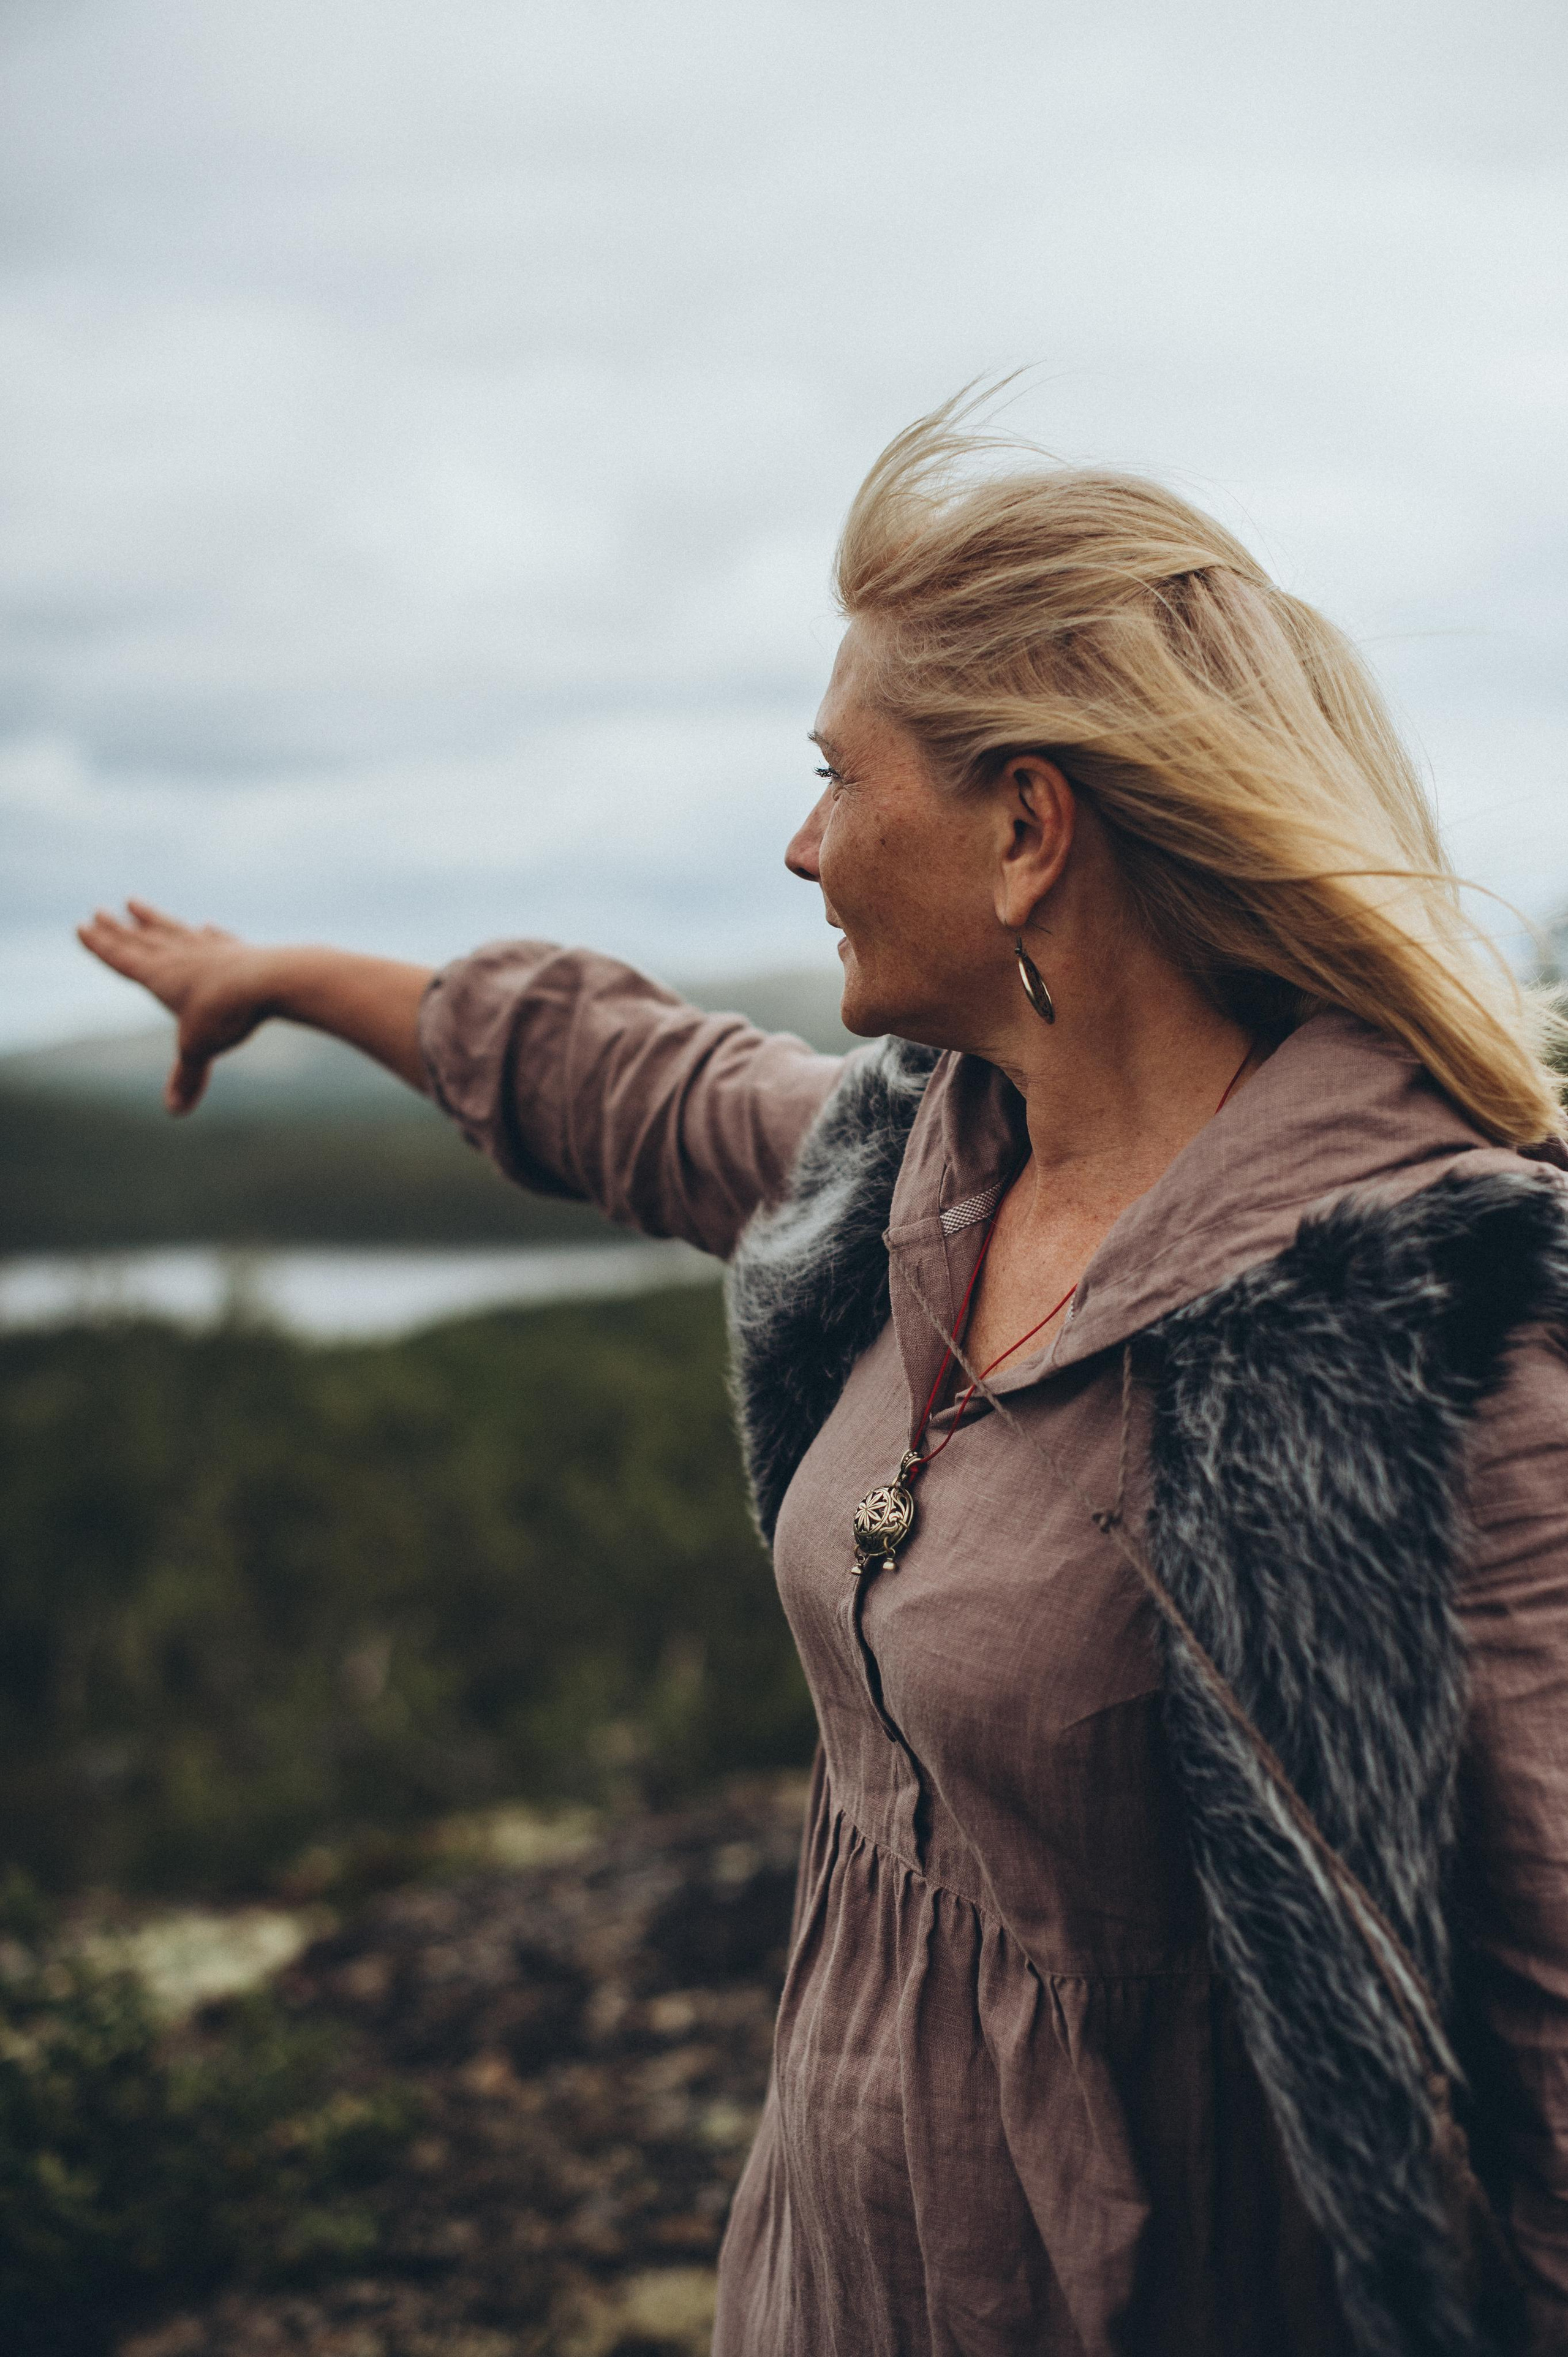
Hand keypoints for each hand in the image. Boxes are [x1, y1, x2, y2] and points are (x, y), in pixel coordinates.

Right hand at [77, 900, 279, 1112]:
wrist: (274, 979)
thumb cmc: (228, 1012)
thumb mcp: (200, 1047)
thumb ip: (187, 1077)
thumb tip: (175, 1111)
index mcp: (160, 975)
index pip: (122, 958)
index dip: (100, 945)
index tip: (82, 927)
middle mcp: (180, 956)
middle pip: (142, 939)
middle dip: (118, 928)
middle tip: (98, 911)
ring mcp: (210, 949)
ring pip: (173, 930)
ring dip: (152, 918)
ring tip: (134, 903)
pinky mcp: (240, 950)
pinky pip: (216, 939)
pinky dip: (207, 934)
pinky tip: (205, 927)